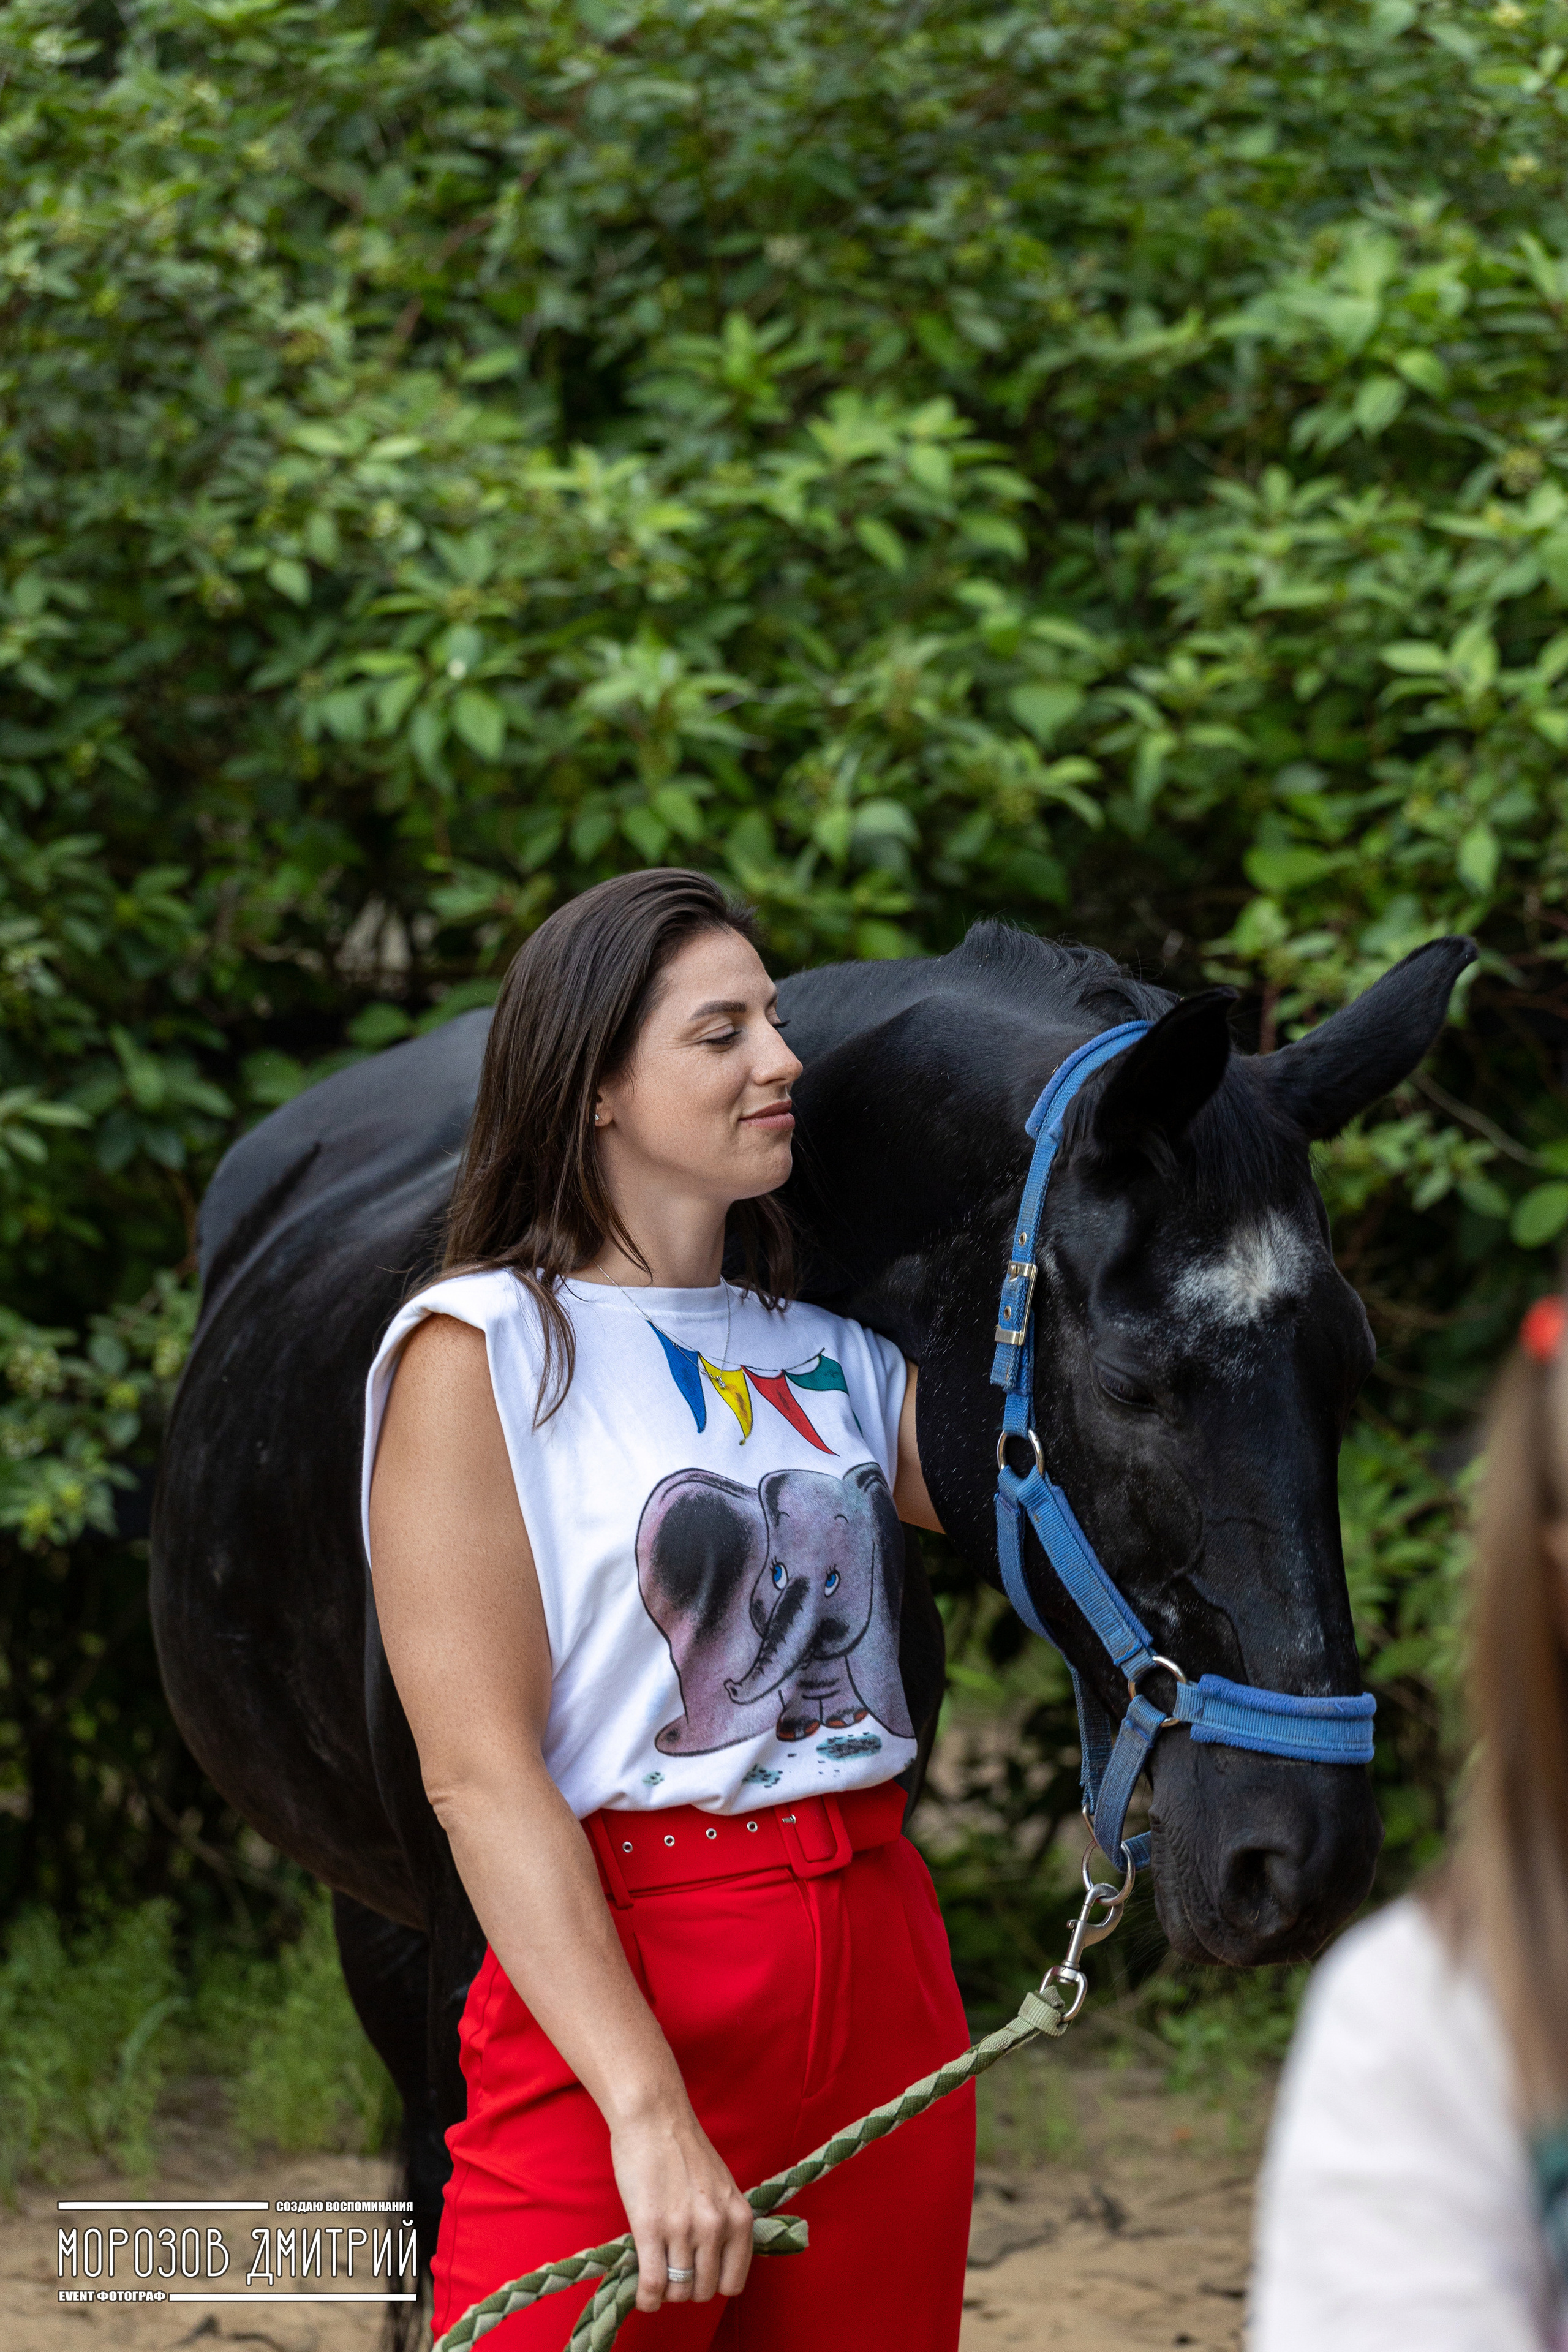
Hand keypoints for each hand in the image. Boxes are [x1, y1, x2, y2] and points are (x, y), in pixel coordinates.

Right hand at [609, 2100, 754, 2311]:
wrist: (654, 2117)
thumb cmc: (685, 2149)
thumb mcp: (722, 2188)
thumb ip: (723, 2225)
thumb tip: (712, 2265)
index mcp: (739, 2217)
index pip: (734, 2283)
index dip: (713, 2284)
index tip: (699, 2275)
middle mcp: (716, 2227)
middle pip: (704, 2291)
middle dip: (687, 2288)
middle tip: (673, 2269)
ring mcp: (684, 2229)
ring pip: (677, 2292)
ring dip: (665, 2290)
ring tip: (656, 2274)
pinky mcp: (651, 2228)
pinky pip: (653, 2284)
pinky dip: (647, 2298)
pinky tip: (643, 2294)